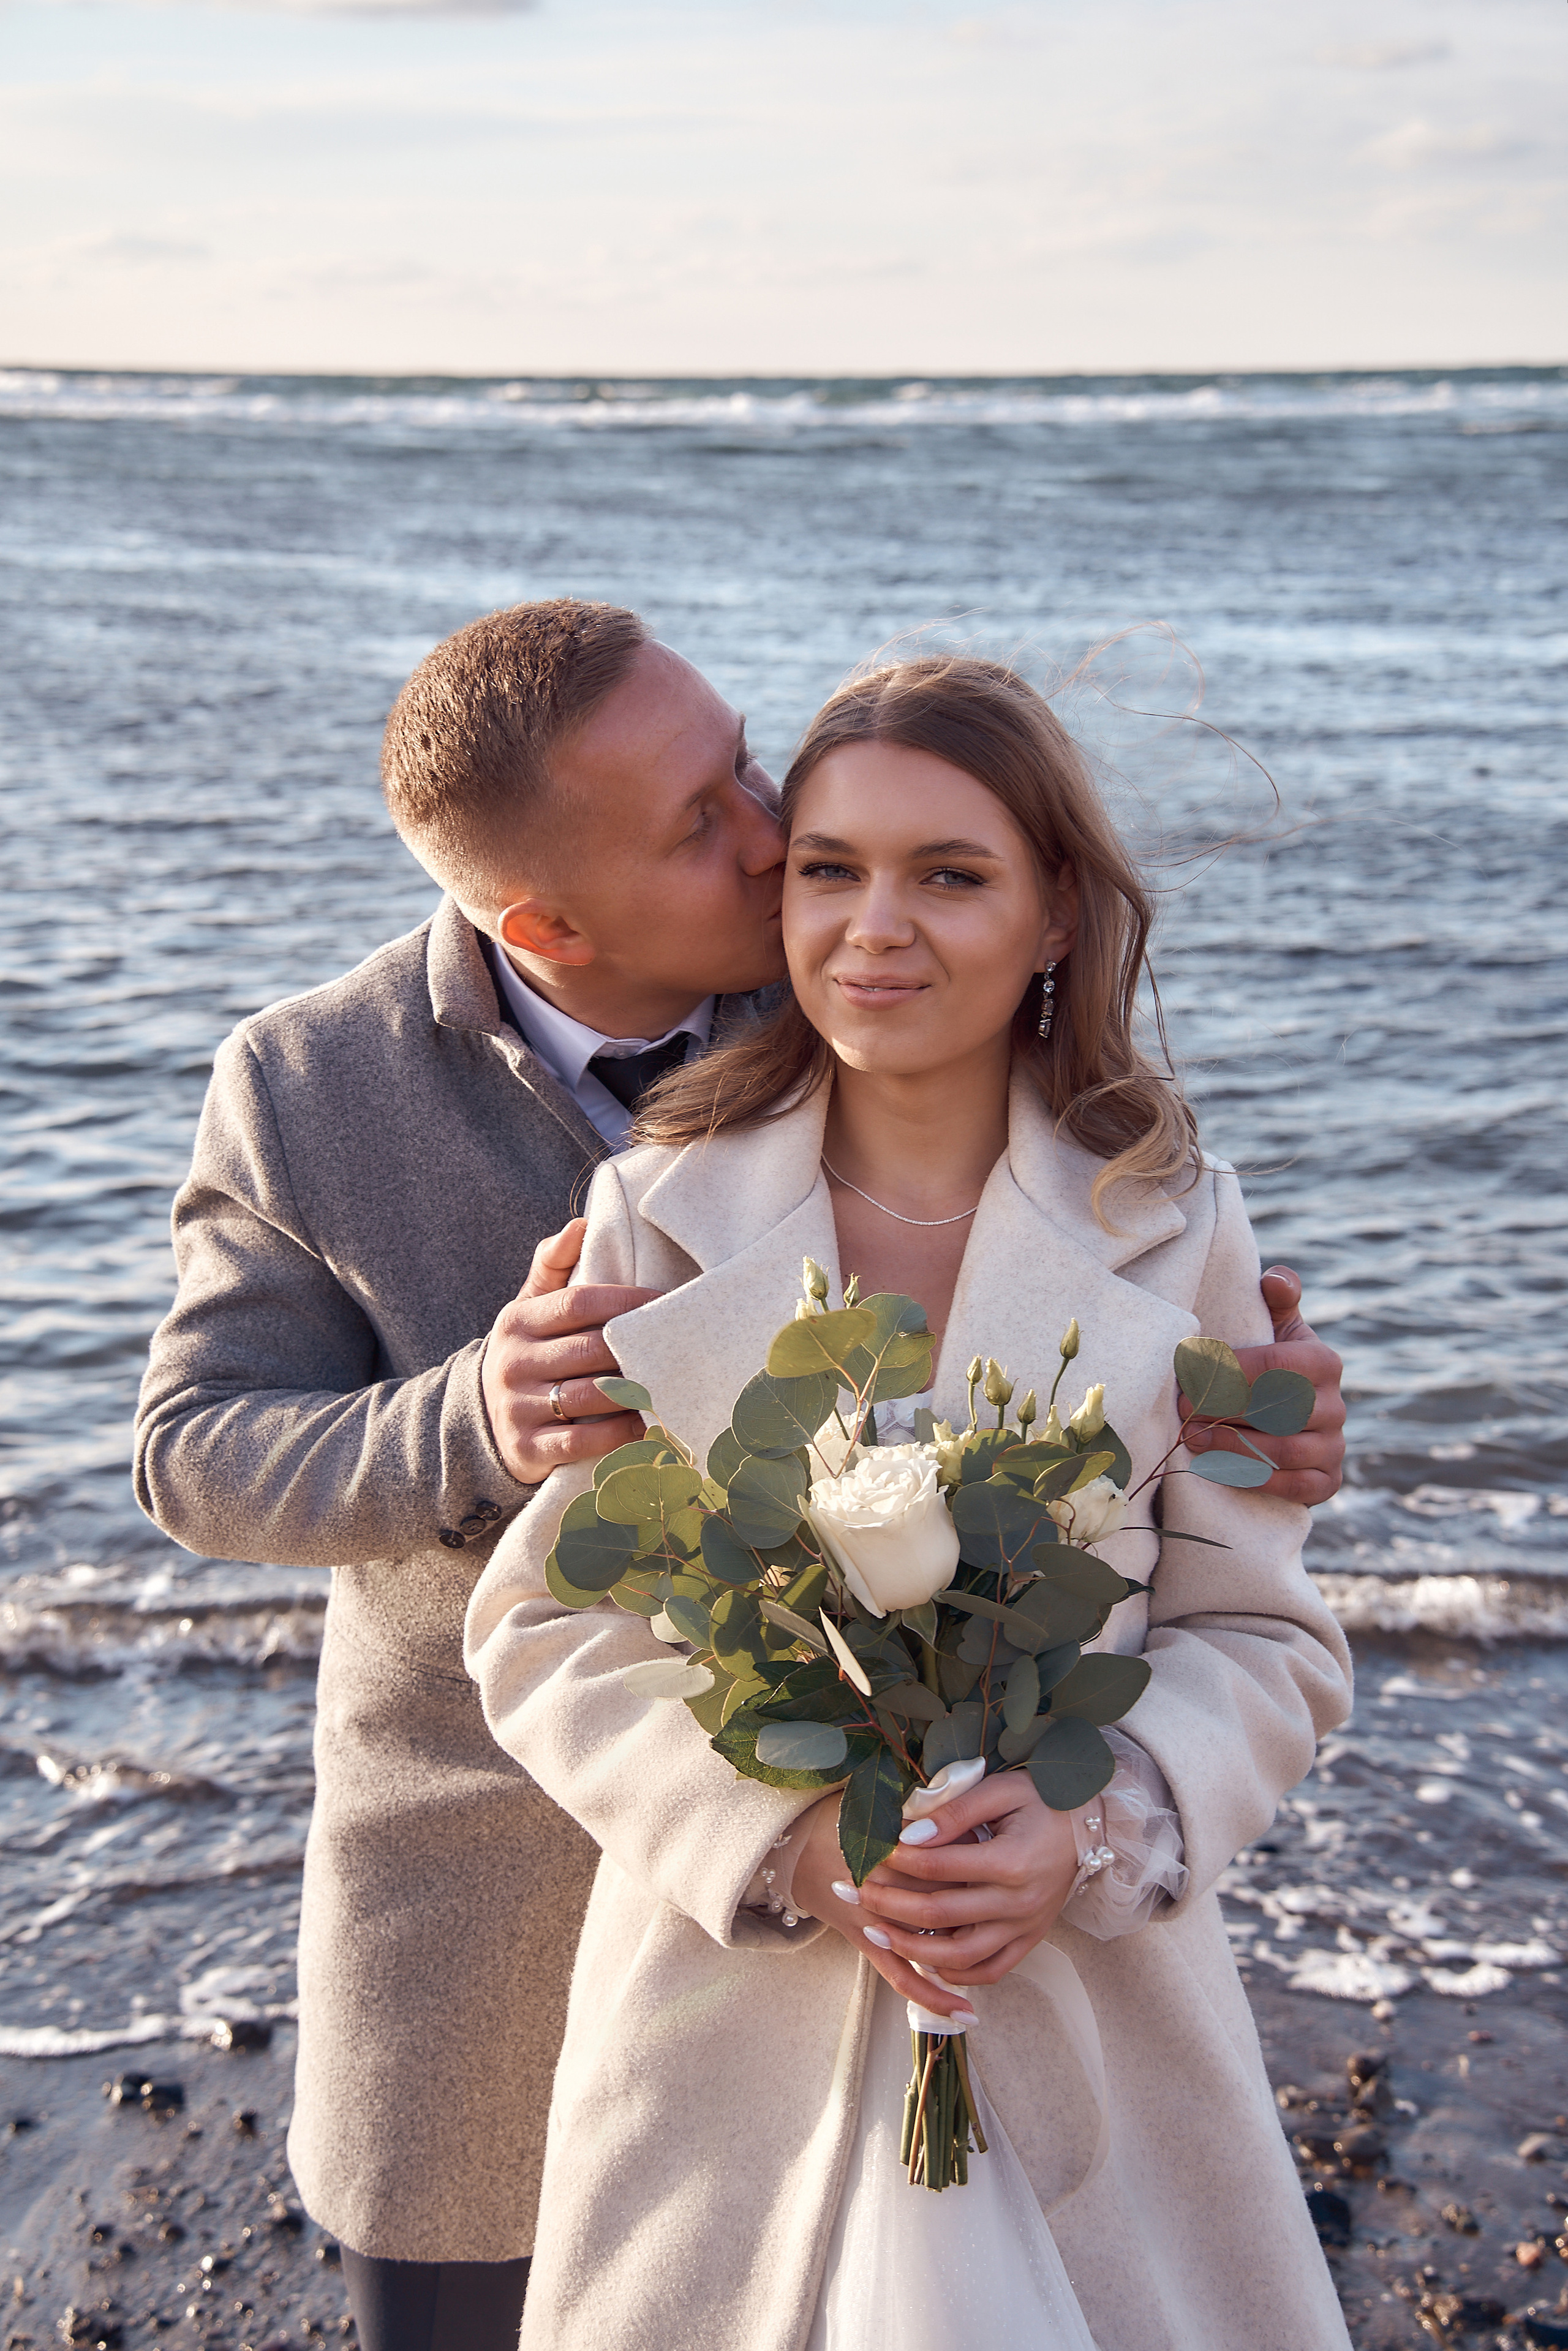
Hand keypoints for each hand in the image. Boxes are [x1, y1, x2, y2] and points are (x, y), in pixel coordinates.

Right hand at [480, 1219, 661, 1483]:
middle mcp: (514, 1363)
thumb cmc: (528, 1351)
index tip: (666, 1302)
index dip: (626, 1302)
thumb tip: (580, 1224)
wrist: (481, 1419)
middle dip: (636, 1349)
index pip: (578, 1303)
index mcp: (518, 1321)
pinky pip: (582, 1442)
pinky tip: (650, 1428)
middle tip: (681, 1346)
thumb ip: (553, 1265)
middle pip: (589, 1350)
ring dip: (634, 1393)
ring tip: (673, 1385)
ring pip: (589, 1397)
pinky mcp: (527, 1449)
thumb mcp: (529, 1306)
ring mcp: (518, 1408)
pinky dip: (620, 1436)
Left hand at [791, 1775, 1078, 2018]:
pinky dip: (954, 1973)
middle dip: (890, 1904)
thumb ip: (957, 1809)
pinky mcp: (1029, 1941)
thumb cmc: (1043, 1801)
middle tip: (855, 1890)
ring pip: (960, 1954)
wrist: (1092, 1828)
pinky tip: (923, 1959)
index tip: (871, 1851)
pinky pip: (989, 1970)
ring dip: (911, 1948)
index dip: (900, 1860)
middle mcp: (1019, 1902)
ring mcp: (1025, 1928)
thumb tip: (911, 1833)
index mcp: (1012, 1861)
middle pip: (942, 1914)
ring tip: (875, 1933)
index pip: (941, 1867)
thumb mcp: (1002, 1790)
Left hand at [1180, 1265, 1345, 1507]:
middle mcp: (1336, 1406)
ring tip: (1192, 1439)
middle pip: (1280, 1410)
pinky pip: (1298, 1487)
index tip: (1191, 1375)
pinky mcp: (1327, 1481)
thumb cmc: (1271, 1365)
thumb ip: (1277, 1298)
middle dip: (1225, 1410)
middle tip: (1183, 1411)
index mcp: (1323, 1362)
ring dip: (1233, 1446)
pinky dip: (1257, 1480)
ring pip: (1286, 1451)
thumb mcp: (1276, 1327)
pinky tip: (1219, 1469)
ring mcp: (1335, 1446)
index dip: (1232, 1371)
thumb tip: (1275, 1279)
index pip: (1277, 1365)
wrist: (1287, 1420)